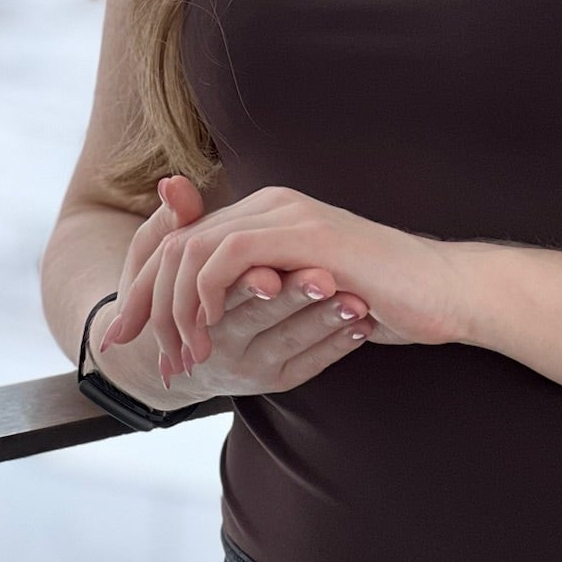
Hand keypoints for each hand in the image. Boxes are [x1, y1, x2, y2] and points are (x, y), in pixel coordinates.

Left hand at [98, 182, 472, 378]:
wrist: (439, 290)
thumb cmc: (379, 297)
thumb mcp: (305, 296)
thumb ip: (260, 289)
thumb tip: (207, 313)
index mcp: (267, 212)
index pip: (182, 241)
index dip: (144, 289)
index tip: (122, 337)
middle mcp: (270, 203)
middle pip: (175, 242)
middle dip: (143, 301)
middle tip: (135, 353)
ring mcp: (287, 214)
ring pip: (194, 248)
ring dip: (175, 309)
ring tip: (181, 358)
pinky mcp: (304, 233)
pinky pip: (229, 254)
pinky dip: (207, 294)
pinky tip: (209, 331)